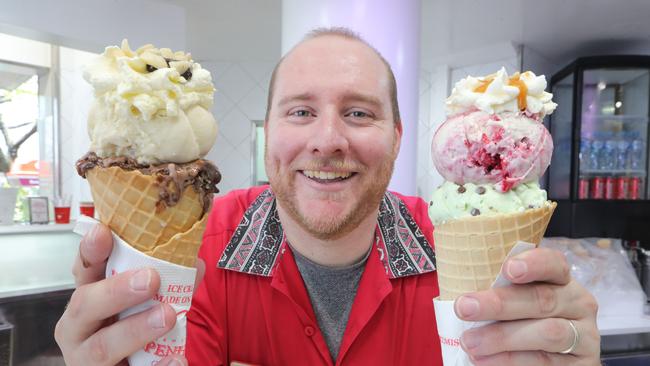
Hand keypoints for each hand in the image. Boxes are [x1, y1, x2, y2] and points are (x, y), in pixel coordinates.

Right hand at [55, 224, 204, 365]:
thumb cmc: (130, 327)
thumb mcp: (141, 302)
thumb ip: (167, 281)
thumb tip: (196, 264)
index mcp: (86, 297)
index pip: (83, 269)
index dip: (91, 251)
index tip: (103, 232)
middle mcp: (77, 328)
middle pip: (84, 306)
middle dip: (116, 291)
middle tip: (150, 279)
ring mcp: (86, 359)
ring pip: (103, 347)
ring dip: (136, 329)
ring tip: (168, 316)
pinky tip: (176, 359)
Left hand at [454, 247, 599, 364]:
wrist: (547, 361)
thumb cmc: (522, 322)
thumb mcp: (515, 301)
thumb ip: (500, 292)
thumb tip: (462, 294)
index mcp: (561, 280)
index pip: (554, 264)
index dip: (534, 263)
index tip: (508, 269)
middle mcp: (578, 304)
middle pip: (542, 299)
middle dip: (500, 304)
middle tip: (464, 307)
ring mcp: (585, 337)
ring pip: (547, 334)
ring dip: (502, 338)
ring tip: (469, 343)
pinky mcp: (583, 365)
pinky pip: (546, 363)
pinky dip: (512, 361)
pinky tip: (486, 361)